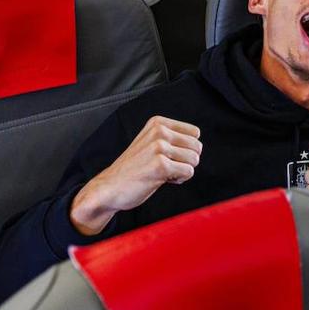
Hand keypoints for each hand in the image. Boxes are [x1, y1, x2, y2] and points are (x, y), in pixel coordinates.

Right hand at [70, 116, 202, 234]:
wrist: (110, 187)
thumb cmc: (134, 168)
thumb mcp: (150, 142)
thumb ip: (171, 138)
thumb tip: (198, 144)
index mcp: (158, 123)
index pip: (195, 133)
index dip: (186, 148)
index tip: (170, 156)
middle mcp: (159, 132)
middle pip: (197, 147)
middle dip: (187, 160)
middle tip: (167, 166)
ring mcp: (159, 148)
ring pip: (194, 160)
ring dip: (182, 170)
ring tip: (163, 172)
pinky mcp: (160, 165)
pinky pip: (188, 172)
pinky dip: (179, 179)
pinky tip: (162, 179)